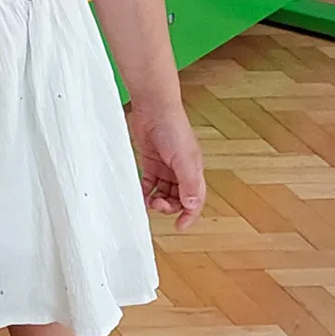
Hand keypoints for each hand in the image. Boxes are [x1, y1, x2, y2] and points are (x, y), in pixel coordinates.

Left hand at [131, 99, 205, 229]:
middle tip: (156, 205)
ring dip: (156, 200)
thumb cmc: (173, 129)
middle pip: (177, 198)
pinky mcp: (150, 161)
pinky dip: (144, 190)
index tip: (179, 226)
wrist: (153, 108)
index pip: (195, 200)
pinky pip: (148, 182)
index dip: (189, 215)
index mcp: (193, 172)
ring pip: (162, 192)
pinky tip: (139, 194)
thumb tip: (191, 204)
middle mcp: (181, 171)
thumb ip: (188, 183)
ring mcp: (165, 166)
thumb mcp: (184, 159)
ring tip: (147, 201)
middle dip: (168, 206)